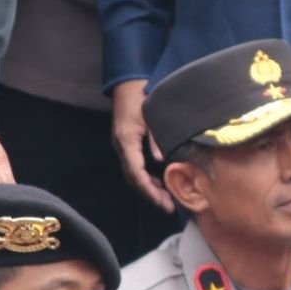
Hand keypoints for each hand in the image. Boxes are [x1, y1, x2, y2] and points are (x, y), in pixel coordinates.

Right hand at [111, 80, 174, 211]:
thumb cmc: (142, 95)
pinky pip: (134, 165)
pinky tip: (159, 181)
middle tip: (168, 207)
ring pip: (133, 173)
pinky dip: (146, 176)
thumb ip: (156, 138)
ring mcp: (122, 145)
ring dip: (148, 187)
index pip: (136, 172)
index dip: (149, 190)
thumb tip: (162, 160)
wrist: (128, 82)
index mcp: (127, 140)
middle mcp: (121, 145)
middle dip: (150, 194)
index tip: (163, 202)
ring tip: (166, 199)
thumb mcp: (152, 115)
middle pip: (133, 177)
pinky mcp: (127, 142)